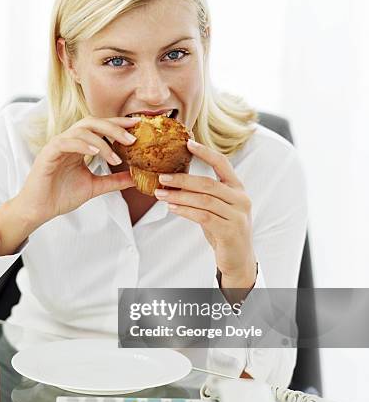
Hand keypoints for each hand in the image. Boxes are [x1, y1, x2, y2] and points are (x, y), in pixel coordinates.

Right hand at [14, 116, 140, 227]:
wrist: (39, 210)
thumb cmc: (61, 197)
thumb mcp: (94, 187)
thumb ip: (113, 180)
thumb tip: (135, 178)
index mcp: (79, 146)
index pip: (100, 127)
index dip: (118, 125)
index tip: (137, 127)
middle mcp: (68, 141)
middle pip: (93, 123)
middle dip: (114, 128)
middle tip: (132, 139)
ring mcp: (57, 145)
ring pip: (82, 130)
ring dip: (102, 142)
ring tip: (116, 158)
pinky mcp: (48, 153)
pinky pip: (66, 142)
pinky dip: (82, 145)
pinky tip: (95, 152)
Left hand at [154, 139, 256, 287]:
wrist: (238, 258)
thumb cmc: (223, 229)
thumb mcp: (218, 207)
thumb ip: (204, 193)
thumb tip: (175, 179)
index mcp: (237, 188)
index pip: (223, 164)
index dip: (206, 152)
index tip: (188, 143)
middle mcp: (240, 199)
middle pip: (208, 183)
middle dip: (183, 179)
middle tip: (161, 177)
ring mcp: (237, 215)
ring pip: (204, 200)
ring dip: (179, 196)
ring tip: (160, 194)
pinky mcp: (230, 231)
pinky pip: (203, 216)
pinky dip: (185, 211)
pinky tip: (172, 208)